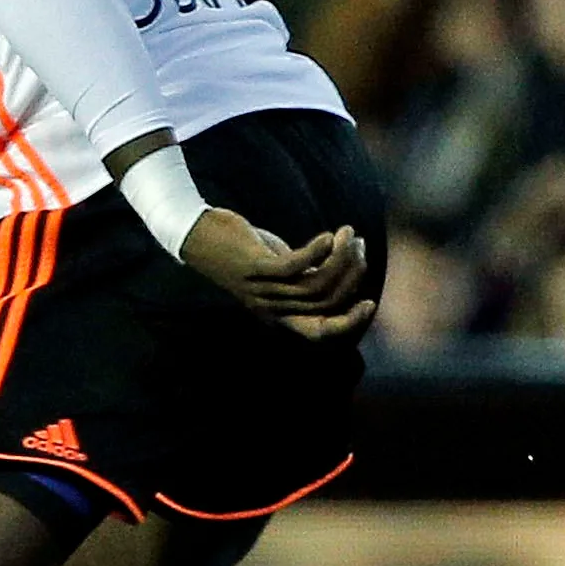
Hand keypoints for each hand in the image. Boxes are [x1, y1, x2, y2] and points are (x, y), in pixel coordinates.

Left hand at [180, 209, 375, 338]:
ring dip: (340, 258)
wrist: (195, 234)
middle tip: (360, 247)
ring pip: (314, 285)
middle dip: (352, 274)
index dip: (348, 323)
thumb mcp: (276, 267)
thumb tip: (344, 266)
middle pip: (325, 302)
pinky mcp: (253, 266)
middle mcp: (270, 306)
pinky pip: (293, 266)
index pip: (317, 331)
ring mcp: (261, 287)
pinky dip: (316, 252)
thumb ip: (305, 274)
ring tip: (348, 234)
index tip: (370, 303)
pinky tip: (329, 236)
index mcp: (278, 312)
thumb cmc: (240, 249)